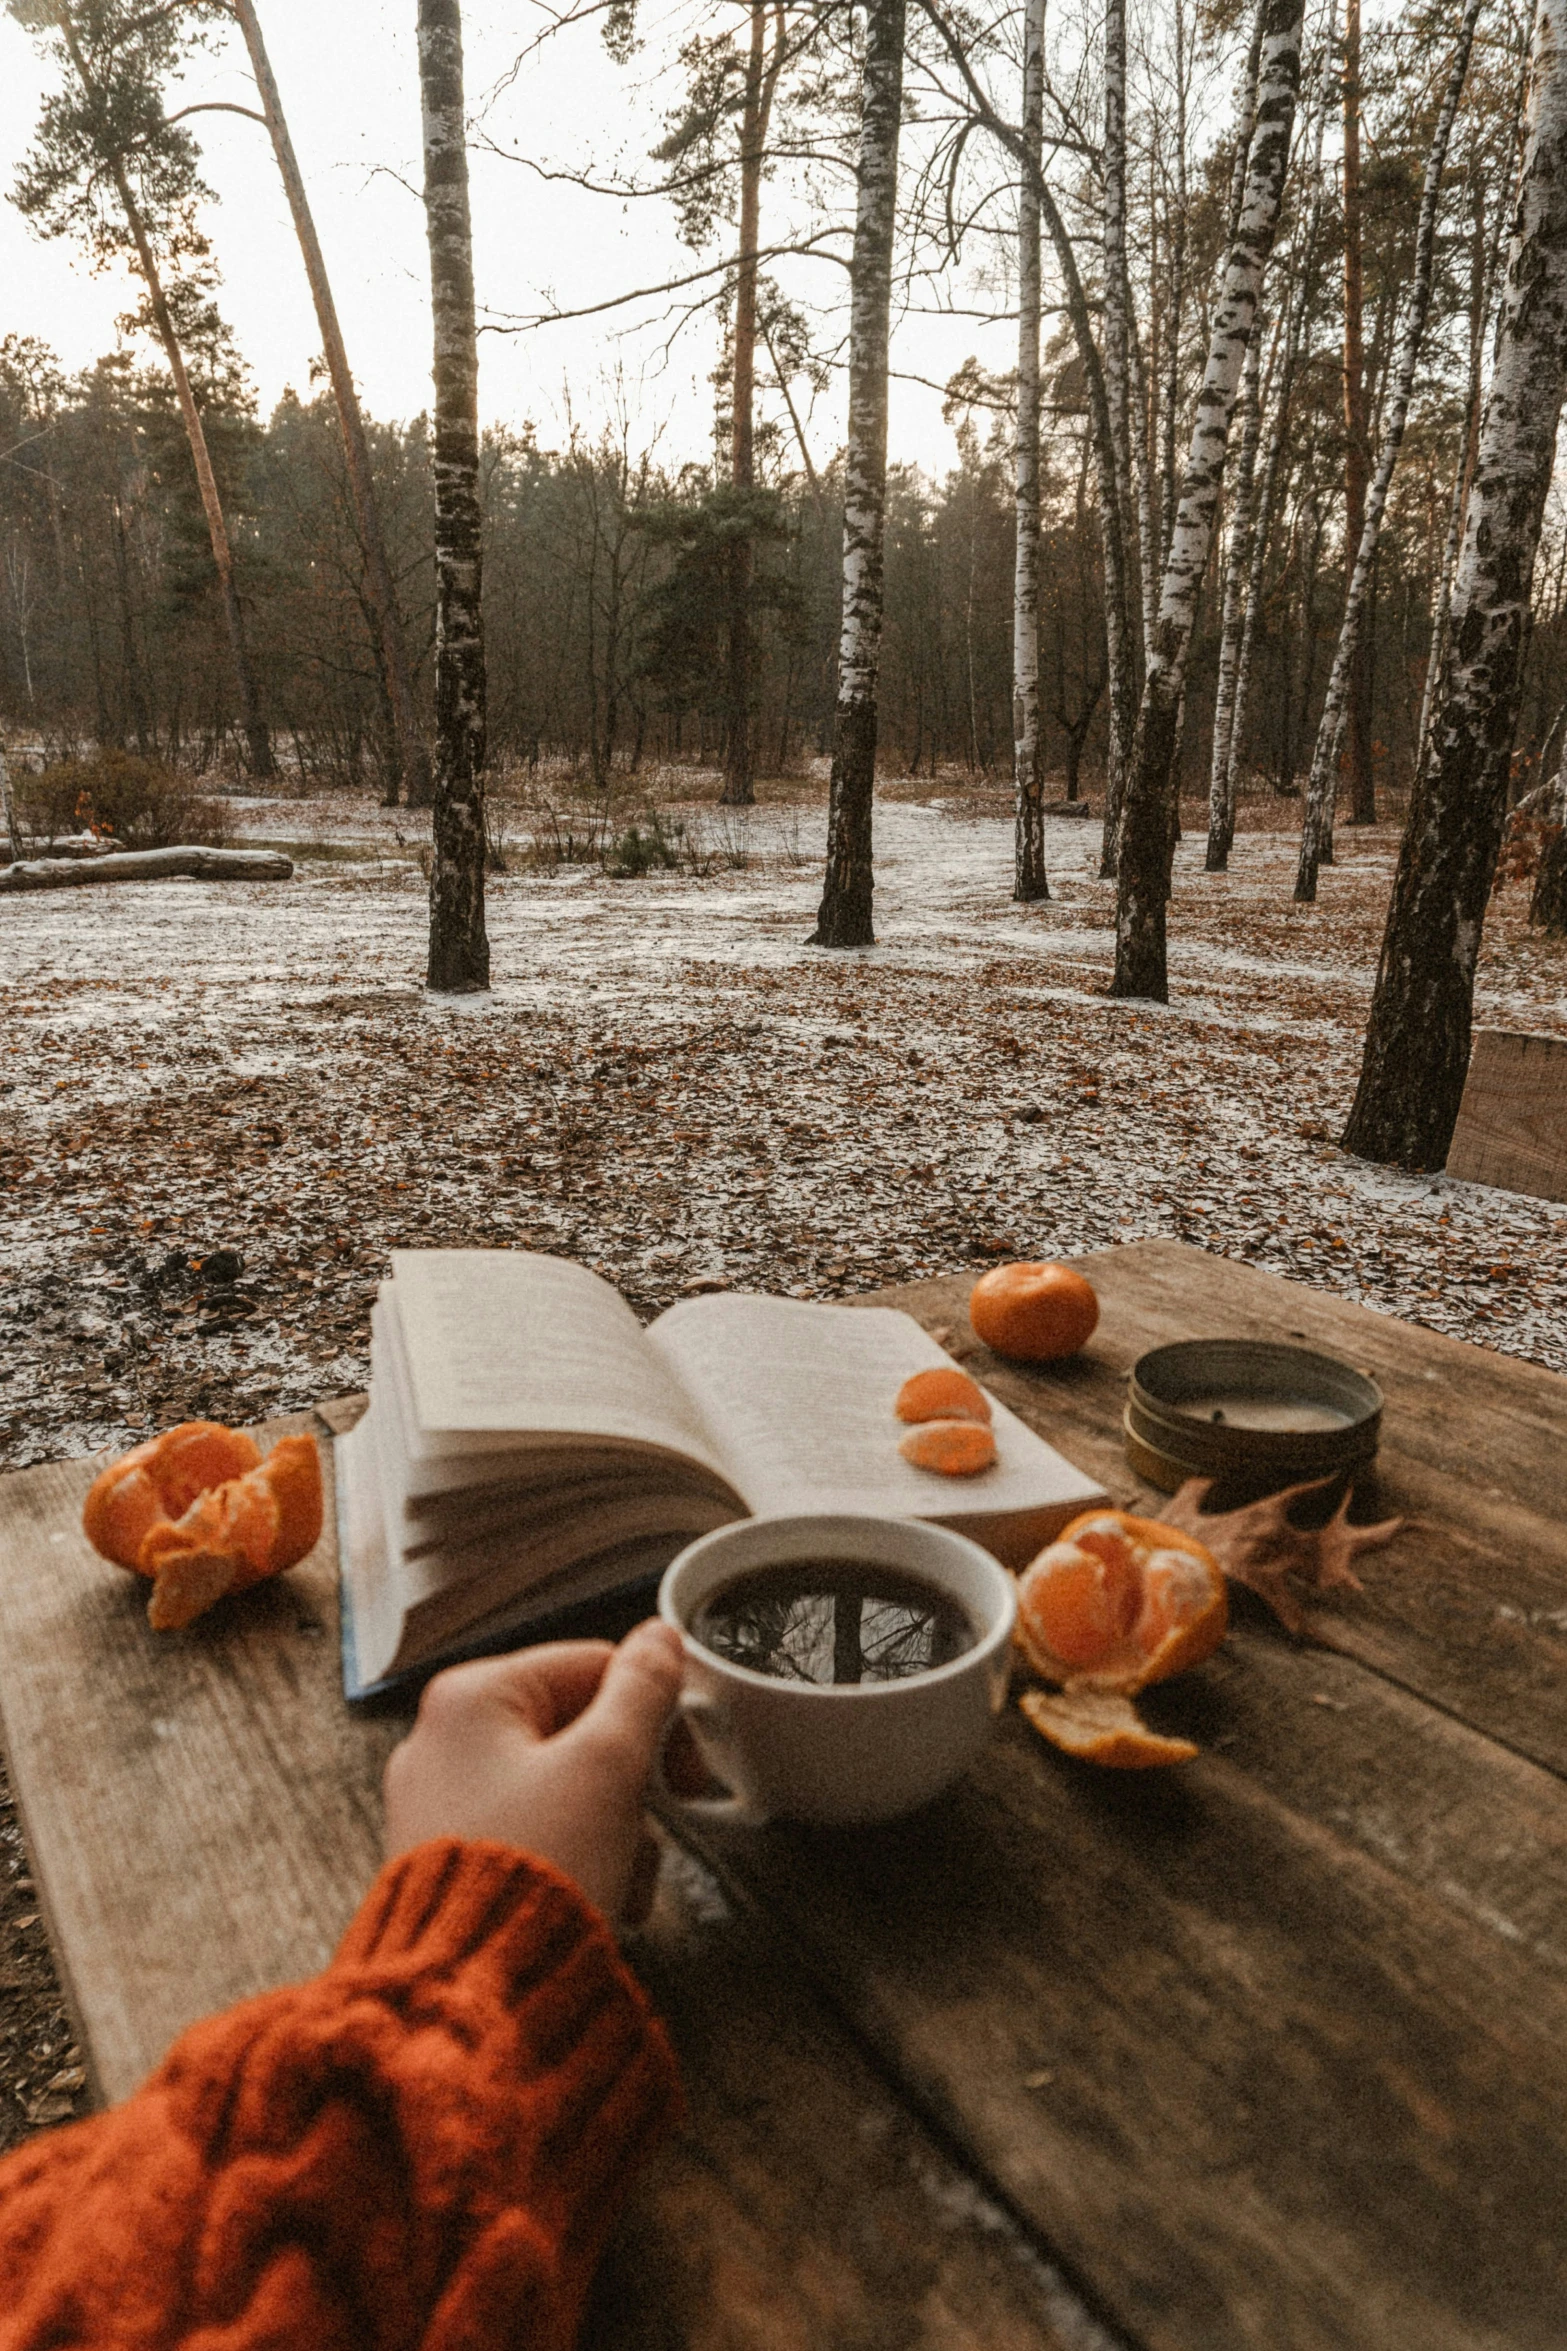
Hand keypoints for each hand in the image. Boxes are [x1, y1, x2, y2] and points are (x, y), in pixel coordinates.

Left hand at [383, 1619, 684, 1922]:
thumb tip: (659, 1638)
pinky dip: (575, 1858)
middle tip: (648, 1822)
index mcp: (471, 1698)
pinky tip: (596, 1897)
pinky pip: (534, 1832)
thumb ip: (641, 1691)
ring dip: (611, 1830)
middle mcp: (442, 1740)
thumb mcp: (608, 1765)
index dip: (654, 1713)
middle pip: (577, 1730)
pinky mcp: (451, 1857)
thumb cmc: (533, 1874)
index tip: (685, 1764)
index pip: (592, 1665)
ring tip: (618, 1877)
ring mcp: (440, 1802)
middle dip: (629, 1786)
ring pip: (562, 1787)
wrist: (481, 1994)